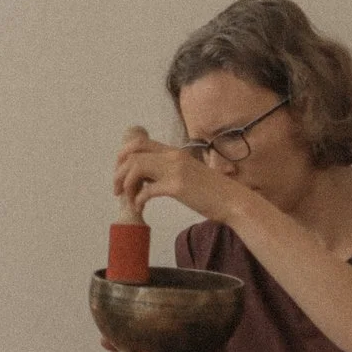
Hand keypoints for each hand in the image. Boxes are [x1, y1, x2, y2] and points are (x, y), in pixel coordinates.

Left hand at [114, 126, 245, 224]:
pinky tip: (140, 208)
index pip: (139, 143)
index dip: (122, 156)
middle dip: (118, 172)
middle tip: (117, 189)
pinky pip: (146, 190)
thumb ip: (167, 169)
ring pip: (136, 168)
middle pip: (132, 154)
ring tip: (128, 199)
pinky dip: (138, 200)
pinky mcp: (177, 187)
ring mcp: (175, 170)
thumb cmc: (211, 191)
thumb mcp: (187, 172)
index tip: (119, 172)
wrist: (234, 201)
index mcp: (174, 152)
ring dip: (126, 185)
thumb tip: (143, 177)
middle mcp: (173, 157)